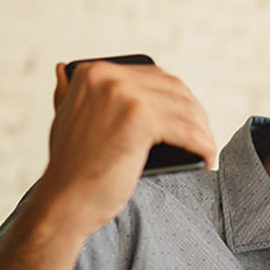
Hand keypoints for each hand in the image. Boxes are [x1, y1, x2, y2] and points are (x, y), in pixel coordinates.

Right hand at [34, 61, 215, 236]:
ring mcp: (124, 94)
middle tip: (203, 137)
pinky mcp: (140, 118)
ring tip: (206, 151)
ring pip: (184, 109)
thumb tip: (62, 67)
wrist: (64, 202)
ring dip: (202, 132)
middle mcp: (107, 76)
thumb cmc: (69, 170)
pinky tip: (207, 160)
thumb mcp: (64, 120)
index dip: (177, 98)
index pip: (153, 76)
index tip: (189, 118)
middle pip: (174, 88)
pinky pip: (187, 130)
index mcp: (92, 72)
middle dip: (194, 113)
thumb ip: (70, 94)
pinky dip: (203, 146)